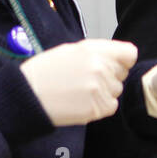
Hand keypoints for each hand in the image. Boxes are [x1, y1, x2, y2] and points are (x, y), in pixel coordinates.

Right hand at [19, 39, 137, 126]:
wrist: (27, 95)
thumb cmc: (44, 72)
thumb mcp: (70, 51)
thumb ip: (96, 52)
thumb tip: (116, 58)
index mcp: (94, 49)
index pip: (129, 54)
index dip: (123, 60)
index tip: (114, 65)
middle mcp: (100, 67)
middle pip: (123, 73)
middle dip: (110, 77)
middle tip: (87, 80)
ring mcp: (99, 88)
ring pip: (116, 90)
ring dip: (104, 92)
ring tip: (80, 92)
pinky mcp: (97, 107)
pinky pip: (111, 106)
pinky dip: (100, 107)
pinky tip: (81, 103)